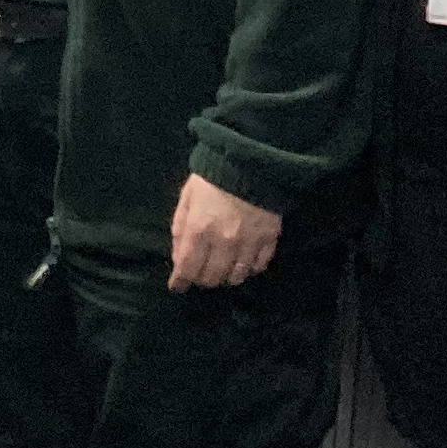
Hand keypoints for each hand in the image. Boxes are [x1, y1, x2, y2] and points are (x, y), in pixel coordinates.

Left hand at [166, 174, 283, 291]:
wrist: (250, 160)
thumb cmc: (212, 177)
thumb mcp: (187, 198)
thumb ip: (180, 229)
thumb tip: (178, 258)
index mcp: (199, 229)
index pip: (187, 267)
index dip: (180, 281)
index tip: (177, 286)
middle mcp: (223, 241)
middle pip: (212, 277)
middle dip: (203, 280)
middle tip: (200, 274)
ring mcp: (248, 242)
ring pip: (237, 276)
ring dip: (226, 277)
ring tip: (222, 270)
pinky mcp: (269, 238)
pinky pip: (259, 266)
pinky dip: (249, 269)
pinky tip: (244, 262)